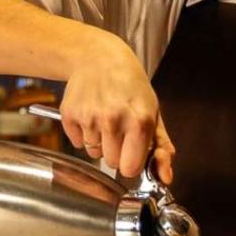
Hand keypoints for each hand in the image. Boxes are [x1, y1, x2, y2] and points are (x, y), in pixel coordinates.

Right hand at [60, 30, 174, 181]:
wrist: (100, 58)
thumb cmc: (130, 86)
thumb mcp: (153, 113)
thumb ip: (162, 148)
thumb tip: (165, 177)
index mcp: (140, 121)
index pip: (131, 168)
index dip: (132, 161)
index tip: (132, 150)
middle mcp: (113, 120)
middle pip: (111, 163)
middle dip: (116, 151)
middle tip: (119, 128)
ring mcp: (89, 117)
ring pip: (93, 154)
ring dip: (100, 142)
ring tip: (105, 117)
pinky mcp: (70, 114)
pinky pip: (77, 143)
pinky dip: (83, 134)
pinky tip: (90, 114)